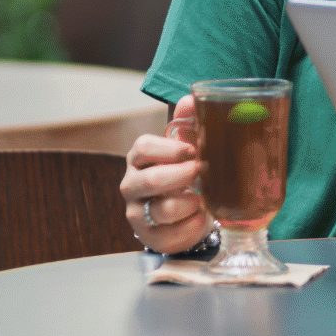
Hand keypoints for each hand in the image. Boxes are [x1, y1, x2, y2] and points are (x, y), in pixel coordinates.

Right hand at [121, 94, 210, 252]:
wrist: (187, 211)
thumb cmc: (185, 173)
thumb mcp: (187, 148)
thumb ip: (189, 123)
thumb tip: (191, 98)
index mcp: (139, 158)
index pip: (144, 148)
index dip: (170, 150)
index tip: (193, 151)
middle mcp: (132, 184)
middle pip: (152, 181)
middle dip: (182, 176)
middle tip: (202, 173)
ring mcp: (137, 212)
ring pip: (162, 210)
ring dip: (190, 204)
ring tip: (204, 198)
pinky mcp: (150, 237)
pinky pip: (170, 235)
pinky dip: (192, 227)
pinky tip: (202, 218)